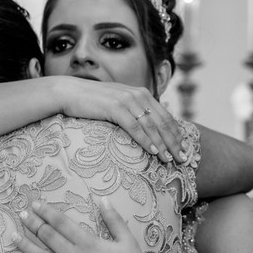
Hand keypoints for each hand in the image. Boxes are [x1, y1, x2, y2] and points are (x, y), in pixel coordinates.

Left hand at [13, 198, 169, 252]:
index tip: (34, 205)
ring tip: (14, 237)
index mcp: (88, 242)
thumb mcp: (127, 240)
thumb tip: (103, 200)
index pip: (60, 222)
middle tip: (21, 215)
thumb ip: (113, 219)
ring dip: (25, 245)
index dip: (46, 212)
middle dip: (32, 223)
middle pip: (47, 236)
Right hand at [51, 76, 186, 163]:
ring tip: (170, 160)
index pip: (166, 117)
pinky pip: (135, 127)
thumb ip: (135, 111)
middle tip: (183, 159)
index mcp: (143, 94)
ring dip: (163, 145)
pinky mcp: (115, 107)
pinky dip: (146, 140)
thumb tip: (148, 129)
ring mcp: (127, 100)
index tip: (185, 148)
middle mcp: (139, 95)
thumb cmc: (93, 102)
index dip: (177, 134)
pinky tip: (153, 151)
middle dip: (175, 142)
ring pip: (152, 126)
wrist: (68, 92)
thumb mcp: (119, 103)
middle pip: (163, 122)